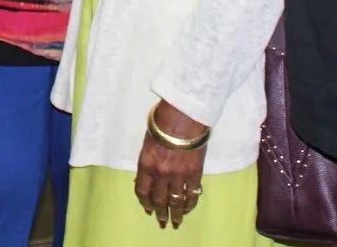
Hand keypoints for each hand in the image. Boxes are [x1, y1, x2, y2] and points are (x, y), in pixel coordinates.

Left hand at [134, 101, 207, 228]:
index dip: (145, 202)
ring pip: (175, 201)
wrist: (184, 114)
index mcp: (146, 164)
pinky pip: (192, 194)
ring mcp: (178, 174)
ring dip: (176, 214)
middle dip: (160, 213)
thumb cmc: (164, 121)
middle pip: (159, 200)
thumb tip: (147, 175)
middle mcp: (160, 173)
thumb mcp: (148, 141)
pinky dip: (190, 204)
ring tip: (176, 222)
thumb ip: (148, 160)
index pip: (142, 190)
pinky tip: (188, 208)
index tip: (148, 209)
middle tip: (162, 222)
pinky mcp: (194, 173)